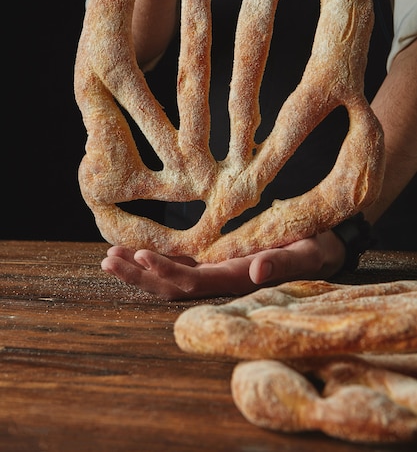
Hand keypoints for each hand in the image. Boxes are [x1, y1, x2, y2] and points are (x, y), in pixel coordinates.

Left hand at [101, 231, 345, 299]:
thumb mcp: (305, 253)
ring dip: (140, 270)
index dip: (166, 272)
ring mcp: (216, 272)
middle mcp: (220, 280)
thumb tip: (257, 273)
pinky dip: (158, 260)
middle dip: (139, 275)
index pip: (193, 281)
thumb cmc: (315, 248)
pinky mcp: (216, 262)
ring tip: (111, 257)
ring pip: (171, 278)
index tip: (140, 254)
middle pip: (171, 286)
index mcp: (236, 278)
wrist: (320, 248)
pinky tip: (138, 251)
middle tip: (107, 260)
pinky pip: (181, 265)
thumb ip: (282, 262)